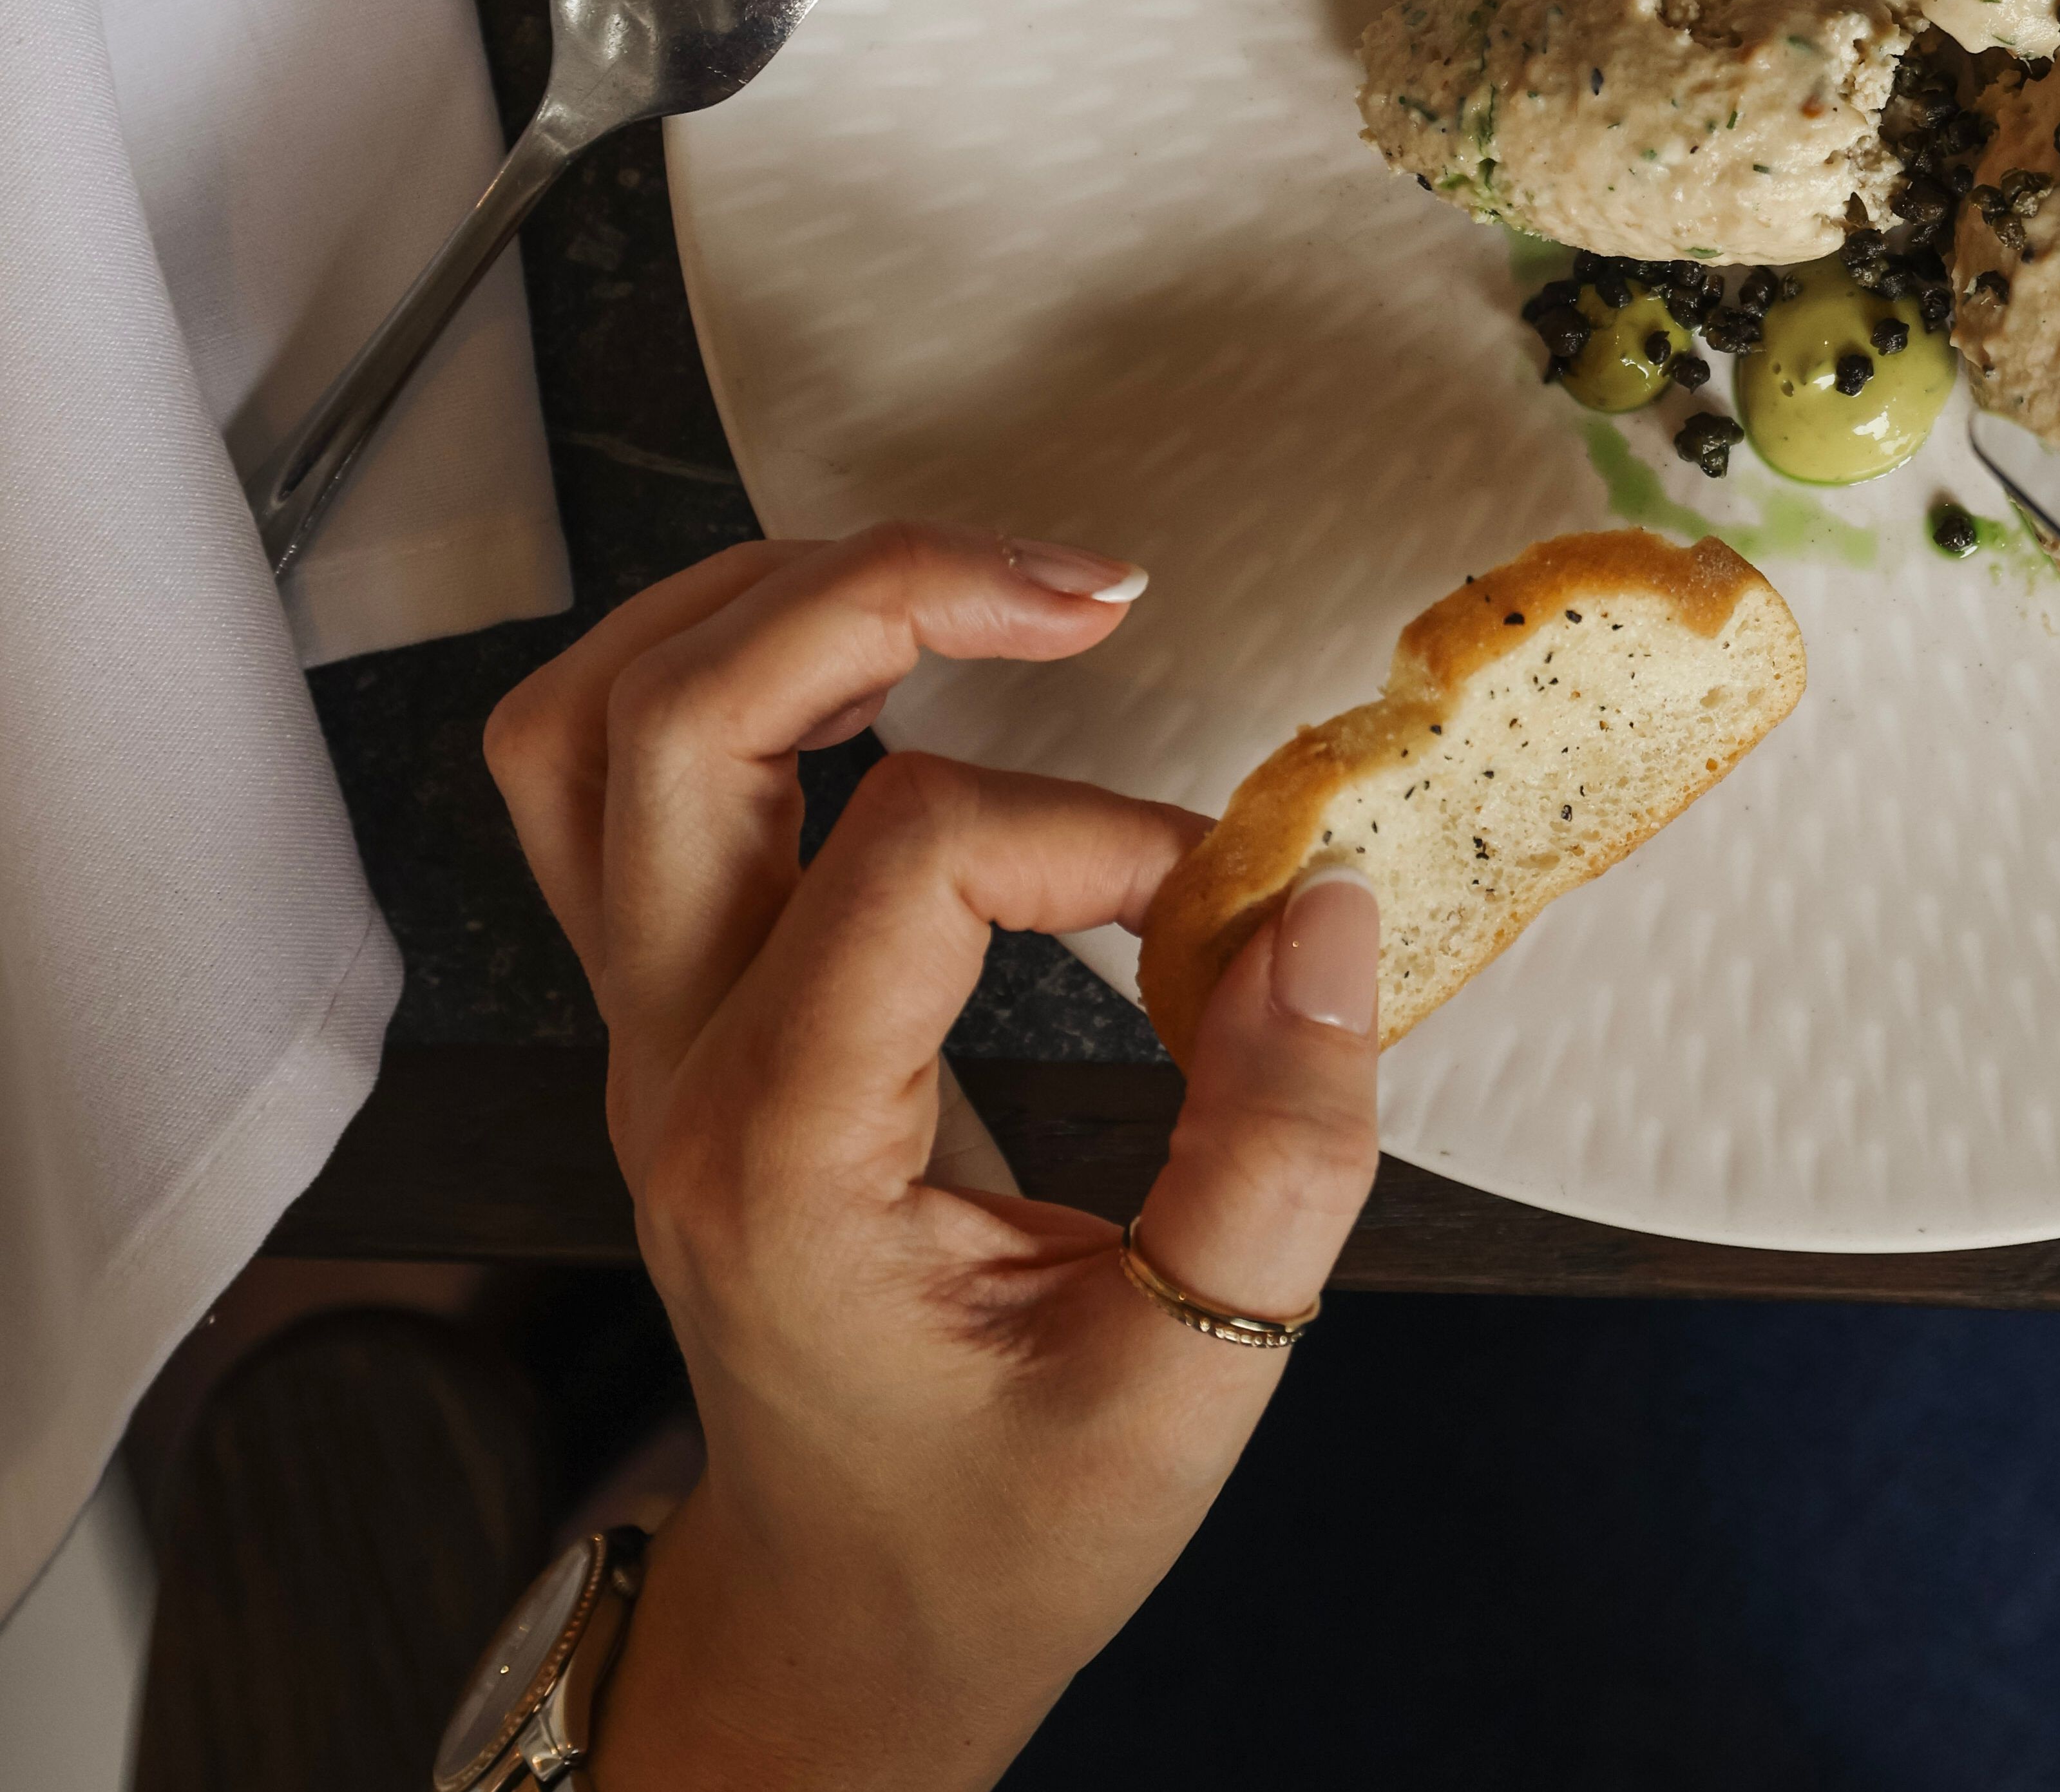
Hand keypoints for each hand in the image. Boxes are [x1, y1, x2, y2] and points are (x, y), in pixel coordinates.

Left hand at [483, 524, 1381, 1791]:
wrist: (852, 1616)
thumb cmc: (1000, 1531)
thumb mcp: (1185, 1396)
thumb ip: (1276, 1161)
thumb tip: (1324, 917)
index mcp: (784, 1159)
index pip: (913, 857)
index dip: (1101, 830)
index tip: (1227, 906)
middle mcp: (675, 1068)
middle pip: (682, 723)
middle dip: (894, 597)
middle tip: (1089, 592)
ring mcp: (645, 1028)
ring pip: (597, 716)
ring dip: (774, 596)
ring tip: (966, 581)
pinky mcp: (668, 1003)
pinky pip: (607, 770)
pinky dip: (727, 654)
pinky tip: (877, 644)